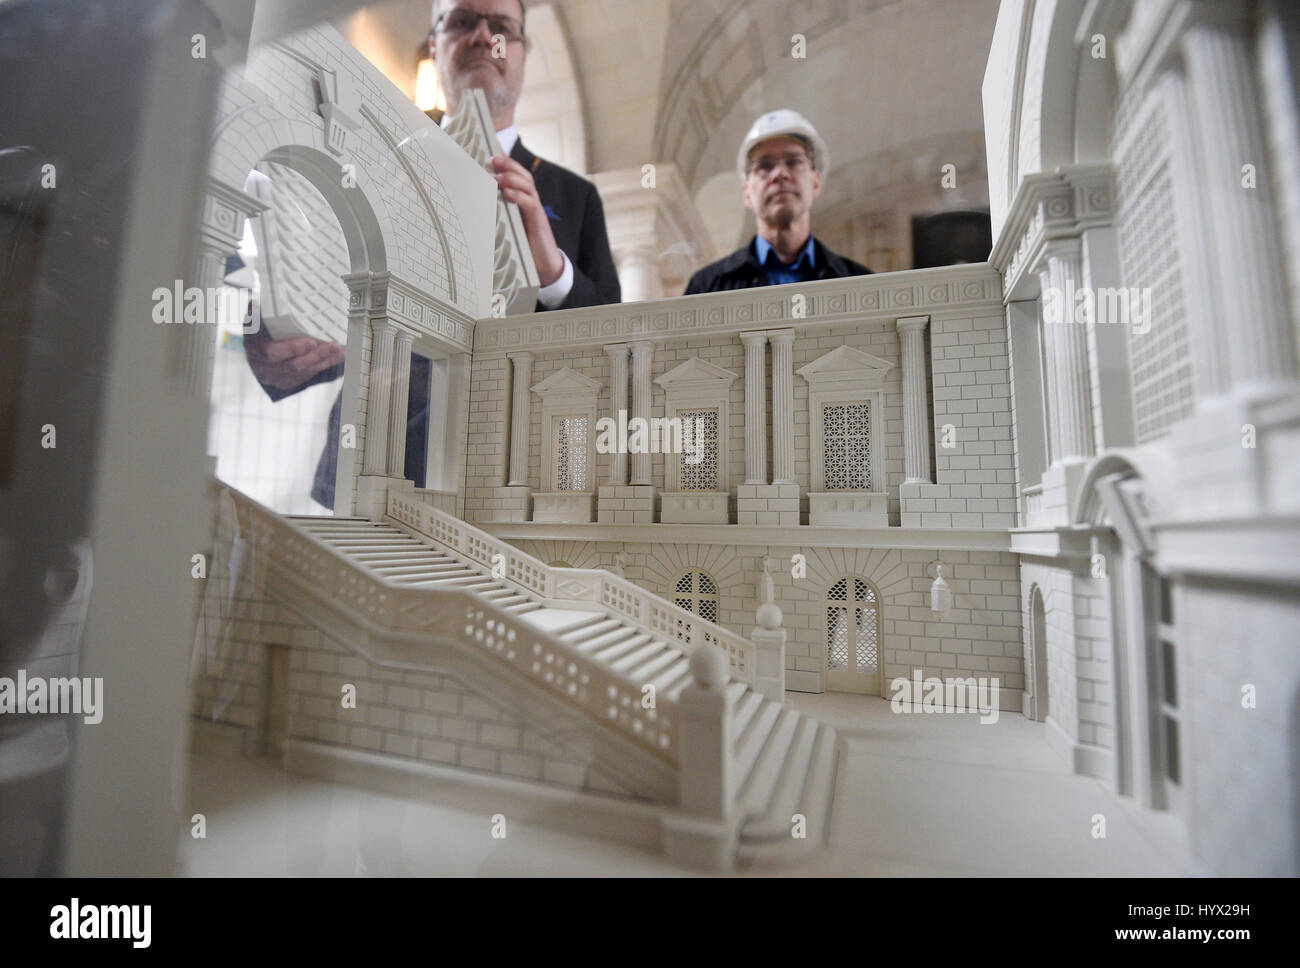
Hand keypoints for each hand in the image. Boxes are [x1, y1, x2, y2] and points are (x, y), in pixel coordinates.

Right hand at [244, 322, 344, 389]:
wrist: (257, 354)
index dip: (292, 349)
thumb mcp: (254, 320)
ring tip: (339, 348)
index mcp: (254, 348)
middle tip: (332, 346)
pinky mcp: (289, 381)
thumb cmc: (259, 332)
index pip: (271, 352)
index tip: (311, 343)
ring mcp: (276, 377)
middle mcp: (264, 366)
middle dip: (315, 356)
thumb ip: (258, 312)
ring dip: (324, 359)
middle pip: (293, 365)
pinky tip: (338, 355)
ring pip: (304, 371)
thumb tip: (259, 302)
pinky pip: (310, 374)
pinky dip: (325, 364)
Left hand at [490, 154, 564, 285]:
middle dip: (509, 164)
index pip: (516, 175)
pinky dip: (519, 197)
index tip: (490, 151)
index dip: (506, 162)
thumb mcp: (507, 226)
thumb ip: (496, 214)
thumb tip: (472, 207)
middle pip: (523, 175)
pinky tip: (508, 194)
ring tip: (497, 175)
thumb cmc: (524, 244)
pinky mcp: (538, 221)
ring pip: (527, 186)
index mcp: (523, 200)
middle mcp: (530, 201)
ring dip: (512, 178)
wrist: (545, 264)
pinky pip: (530, 204)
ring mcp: (535, 210)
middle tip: (492, 159)